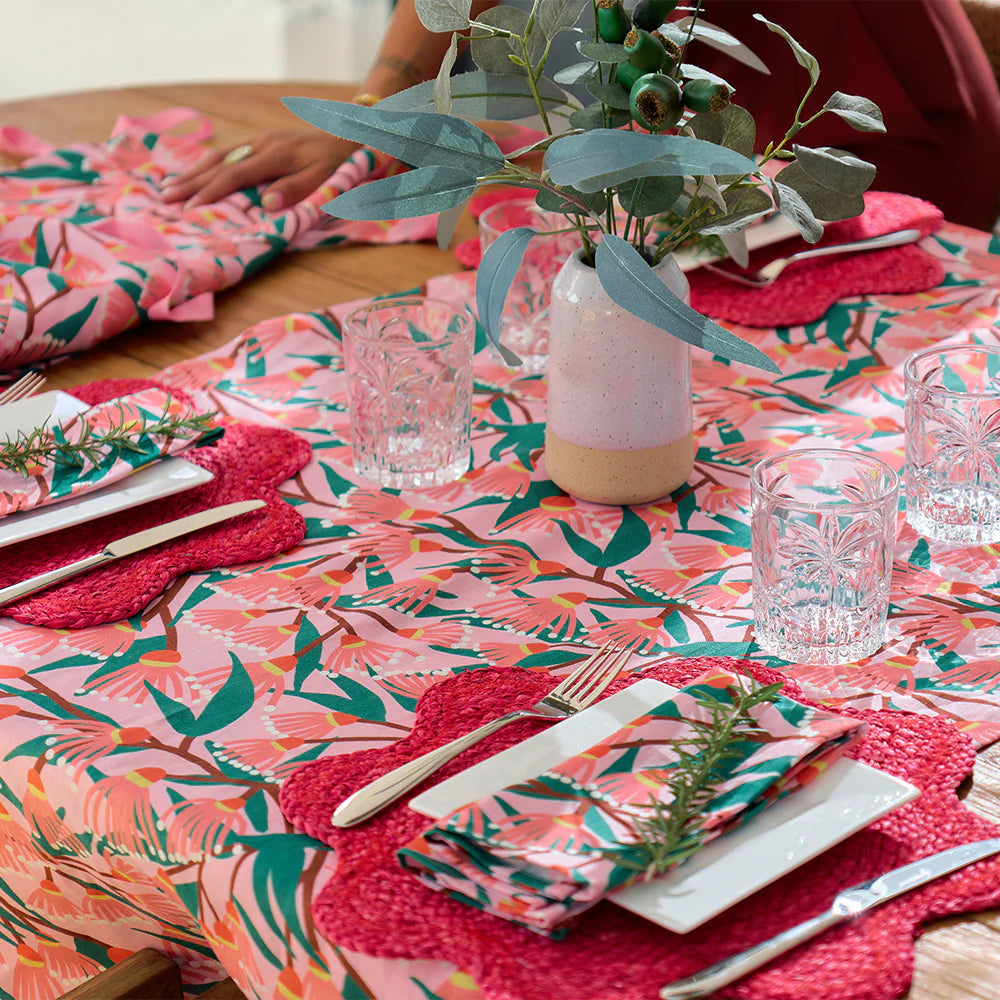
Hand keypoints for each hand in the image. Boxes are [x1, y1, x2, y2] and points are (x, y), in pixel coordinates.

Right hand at [160, 130, 359, 210]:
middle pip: (219, 163)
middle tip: (164, 197)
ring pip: (220, 155)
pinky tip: (195, 170)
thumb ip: (296, 190)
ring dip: (193, 171)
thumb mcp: (325, 179)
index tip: (190, 205)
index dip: (211, 191)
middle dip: (191, 181)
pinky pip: (228, 151)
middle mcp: (262, 144)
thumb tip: (265, 203)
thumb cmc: (340, 163)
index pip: (234, 175)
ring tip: (169, 185)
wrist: (351, 134)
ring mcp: (260, 140)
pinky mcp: (263, 141)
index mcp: (275, 155)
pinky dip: (208, 162)